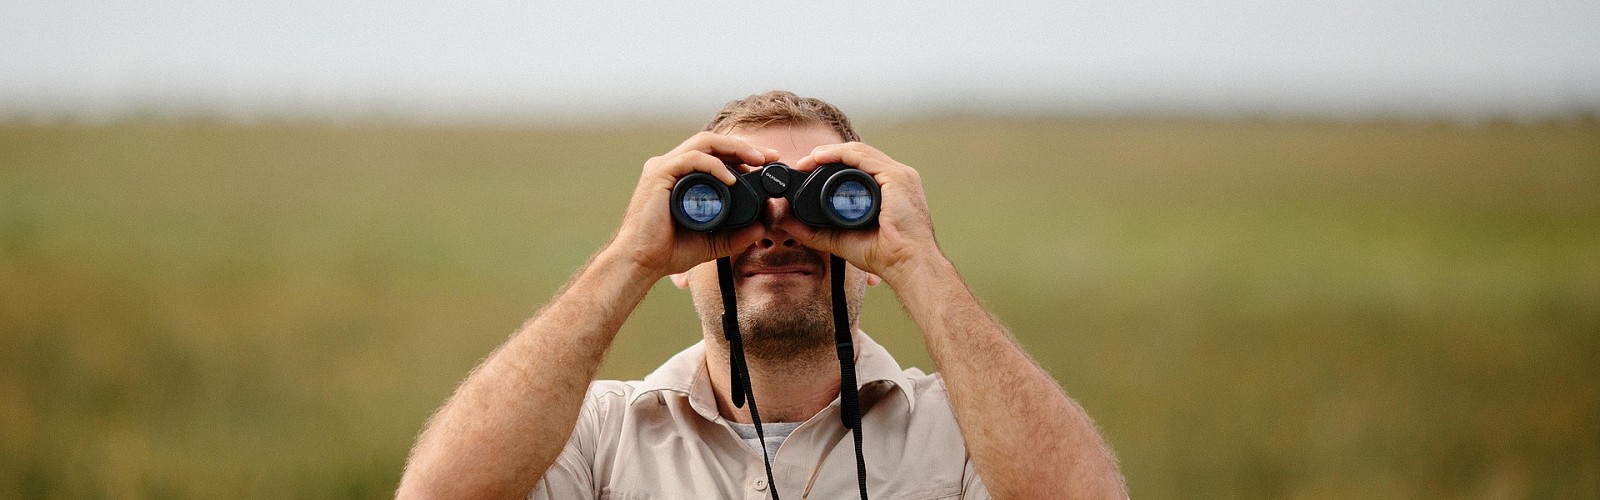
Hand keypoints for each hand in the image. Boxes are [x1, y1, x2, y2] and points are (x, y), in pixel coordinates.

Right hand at [605, 132, 779, 278]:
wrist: (641, 262)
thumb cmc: (668, 251)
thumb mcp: (712, 241)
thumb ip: (735, 235)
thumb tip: (762, 227)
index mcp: (682, 176)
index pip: (716, 154)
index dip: (742, 154)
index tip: (767, 163)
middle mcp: (672, 166)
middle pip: (713, 142)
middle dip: (744, 146)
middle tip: (770, 157)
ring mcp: (664, 167)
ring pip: (704, 142)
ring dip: (734, 147)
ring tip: (757, 160)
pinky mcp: (659, 174)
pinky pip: (692, 159)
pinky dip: (715, 165)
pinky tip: (732, 178)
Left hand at [785, 143, 941, 284]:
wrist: (908, 264)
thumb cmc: (886, 255)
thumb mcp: (842, 238)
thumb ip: (815, 231)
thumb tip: (786, 222)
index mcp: (889, 189)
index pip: (858, 166)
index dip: (831, 165)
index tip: (806, 172)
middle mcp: (896, 177)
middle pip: (856, 156)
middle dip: (827, 156)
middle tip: (802, 164)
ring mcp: (898, 175)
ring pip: (858, 152)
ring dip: (829, 152)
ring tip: (807, 160)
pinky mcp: (897, 177)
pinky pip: (862, 157)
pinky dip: (839, 154)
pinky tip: (820, 158)